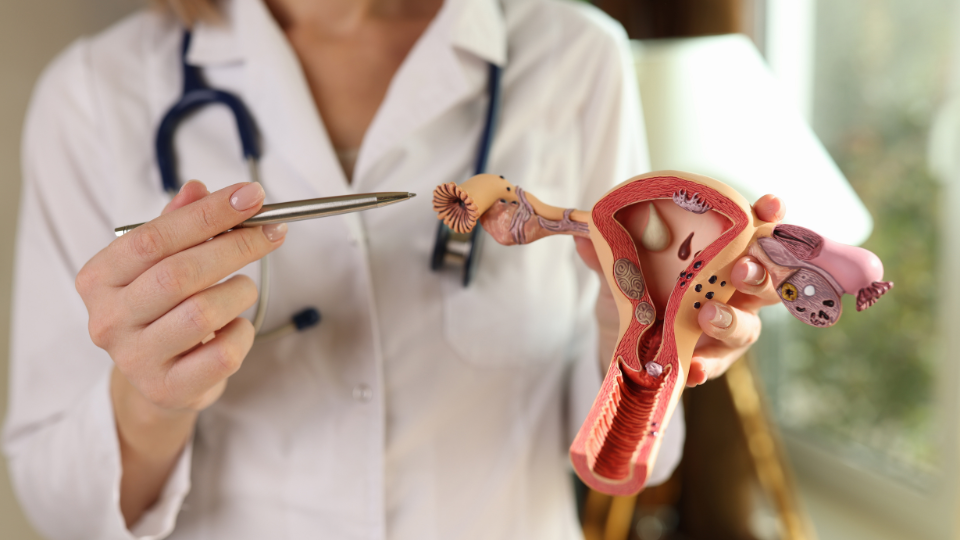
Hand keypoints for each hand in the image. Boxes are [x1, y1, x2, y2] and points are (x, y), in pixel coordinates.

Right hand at [75, 180, 286, 524]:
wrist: (158, 381)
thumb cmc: (163, 310)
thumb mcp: (161, 264)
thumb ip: (178, 225)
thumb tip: (199, 188)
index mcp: (99, 279)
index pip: (154, 237)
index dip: (208, 213)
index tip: (252, 195)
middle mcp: (108, 319)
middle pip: (179, 274)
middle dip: (235, 246)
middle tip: (272, 232)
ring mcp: (136, 359)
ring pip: (203, 313)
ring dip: (240, 292)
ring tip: (244, 288)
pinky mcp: (169, 388)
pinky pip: (223, 353)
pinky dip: (242, 332)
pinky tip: (237, 326)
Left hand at [574, 194, 785, 386]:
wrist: (625, 341)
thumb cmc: (640, 288)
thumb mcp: (622, 269)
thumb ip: (611, 254)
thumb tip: (586, 237)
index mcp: (724, 252)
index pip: (757, 229)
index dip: (769, 217)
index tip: (769, 206)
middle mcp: (737, 288)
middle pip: (767, 279)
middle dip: (760, 272)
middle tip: (740, 270)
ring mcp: (731, 324)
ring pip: (749, 325)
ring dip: (731, 320)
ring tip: (705, 317)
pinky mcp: (715, 358)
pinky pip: (718, 363)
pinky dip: (706, 365)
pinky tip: (693, 367)